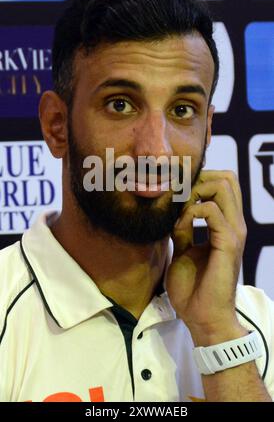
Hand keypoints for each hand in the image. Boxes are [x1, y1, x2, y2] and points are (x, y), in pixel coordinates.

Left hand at [166, 170, 246, 344]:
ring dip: (195, 190)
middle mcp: (234, 224)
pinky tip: (180, 224)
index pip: (223, 184)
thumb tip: (172, 212)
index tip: (177, 192)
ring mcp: (233, 232)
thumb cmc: (194, 288)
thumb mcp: (183, 250)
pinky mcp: (227, 243)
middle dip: (199, 178)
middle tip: (179, 196)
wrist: (202, 317)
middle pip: (227, 178)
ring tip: (179, 208)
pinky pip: (211, 211)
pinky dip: (191, 211)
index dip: (200, 180)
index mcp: (226, 225)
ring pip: (223, 186)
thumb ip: (182, 229)